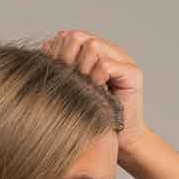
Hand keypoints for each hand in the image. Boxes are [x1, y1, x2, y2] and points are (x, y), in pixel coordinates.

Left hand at [40, 30, 150, 157]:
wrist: (118, 142)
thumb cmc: (91, 119)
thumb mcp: (69, 91)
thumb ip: (60, 68)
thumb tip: (44, 47)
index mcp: (92, 54)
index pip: (68, 36)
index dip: (56, 51)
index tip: (51, 73)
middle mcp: (108, 52)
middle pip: (78, 37)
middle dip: (66, 58)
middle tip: (67, 82)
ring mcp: (123, 60)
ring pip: (92, 47)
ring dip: (81, 69)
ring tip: (83, 88)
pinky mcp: (133, 74)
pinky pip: (106, 65)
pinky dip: (96, 78)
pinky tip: (96, 92)